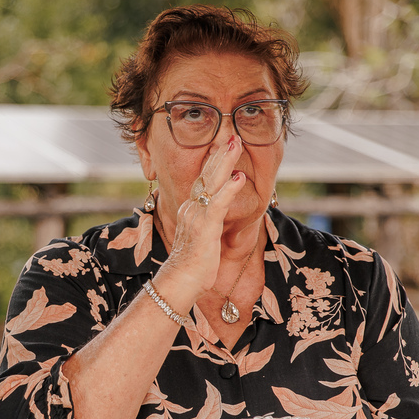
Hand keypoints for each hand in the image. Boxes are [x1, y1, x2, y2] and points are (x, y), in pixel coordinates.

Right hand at [159, 135, 248, 296]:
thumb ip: (206, 223)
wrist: (180, 281)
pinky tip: (238, 177)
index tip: (223, 146)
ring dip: (225, 162)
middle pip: (206, 175)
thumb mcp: (201, 238)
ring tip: (236, 144)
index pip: (203, 180)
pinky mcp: (205, 227)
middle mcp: (191, 208)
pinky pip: (218, 204)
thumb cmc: (192, 266)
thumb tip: (214, 216)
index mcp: (191, 210)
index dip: (214, 162)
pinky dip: (229, 190)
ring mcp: (197, 216)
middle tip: (232, 137)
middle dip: (220, 155)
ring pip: (212, 183)